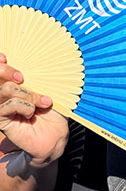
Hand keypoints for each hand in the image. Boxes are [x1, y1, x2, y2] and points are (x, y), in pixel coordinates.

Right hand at [0, 53, 68, 167]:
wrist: (56, 133)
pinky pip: (8, 106)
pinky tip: (32, 112)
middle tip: (22, 77)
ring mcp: (1, 108)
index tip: (4, 57)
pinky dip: (25, 106)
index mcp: (13, 84)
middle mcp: (4, 95)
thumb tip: (45, 59)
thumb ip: (40, 76)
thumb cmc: (53, 108)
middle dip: (6, 71)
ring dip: (27, 94)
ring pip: (4, 90)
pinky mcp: (2, 121)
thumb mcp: (48, 88)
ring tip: (41, 102)